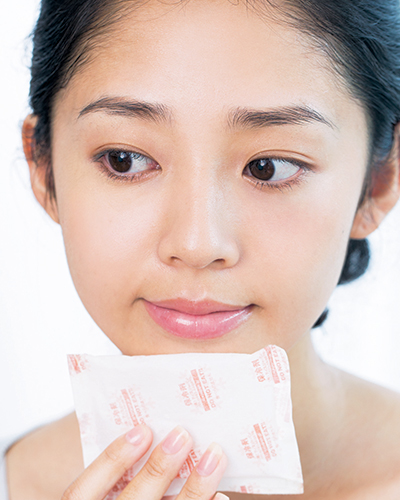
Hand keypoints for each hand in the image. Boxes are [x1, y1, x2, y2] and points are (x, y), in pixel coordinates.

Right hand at [61, 424, 228, 499]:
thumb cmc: (118, 493)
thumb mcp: (101, 486)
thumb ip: (112, 471)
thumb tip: (148, 431)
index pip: (82, 491)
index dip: (112, 459)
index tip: (143, 430)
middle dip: (159, 469)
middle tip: (183, 435)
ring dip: (194, 489)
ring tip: (213, 457)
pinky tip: (219, 495)